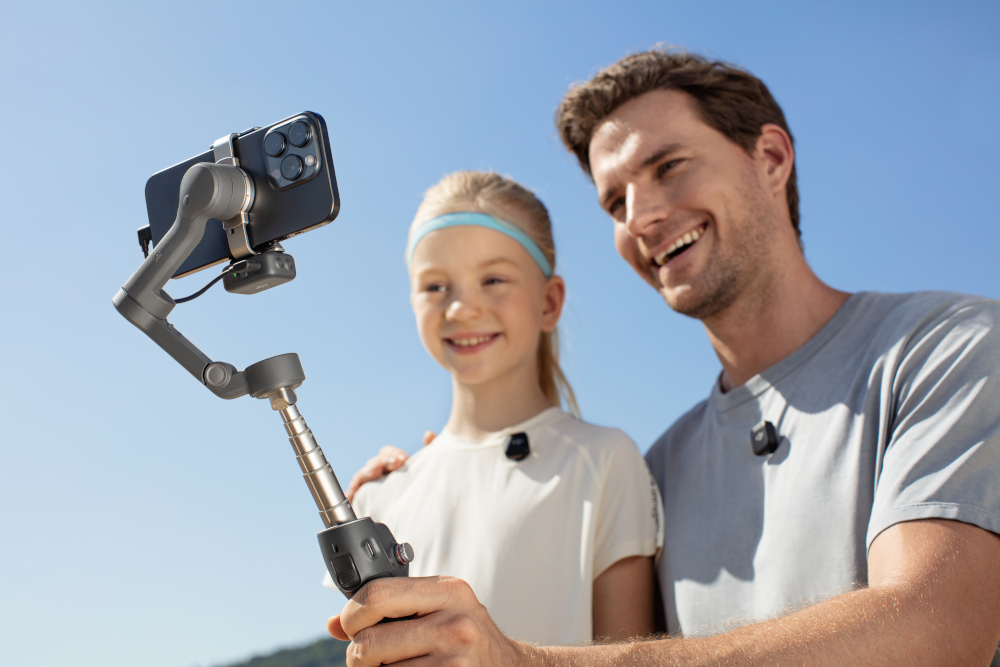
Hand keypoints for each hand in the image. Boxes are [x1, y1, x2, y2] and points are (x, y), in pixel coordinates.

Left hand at [327, 576, 533, 666]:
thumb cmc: (466, 640)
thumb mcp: (438, 611)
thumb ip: (390, 610)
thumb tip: (334, 624)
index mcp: (449, 591)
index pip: (377, 594)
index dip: (352, 613)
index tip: (350, 625)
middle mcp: (455, 622)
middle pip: (370, 640)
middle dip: (359, 653)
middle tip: (370, 657)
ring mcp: (456, 658)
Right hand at [345, 432, 434, 501]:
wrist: (414, 529)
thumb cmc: (419, 498)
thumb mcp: (427, 474)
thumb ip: (430, 452)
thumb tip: (428, 434)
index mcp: (394, 469)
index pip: (388, 454)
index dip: (393, 454)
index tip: (403, 459)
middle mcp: (379, 476)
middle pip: (375, 462)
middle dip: (383, 460)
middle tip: (394, 463)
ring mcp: (369, 489)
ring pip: (363, 475)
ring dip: (369, 470)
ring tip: (375, 472)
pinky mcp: (360, 503)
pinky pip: (352, 495)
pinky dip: (352, 491)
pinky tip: (354, 491)